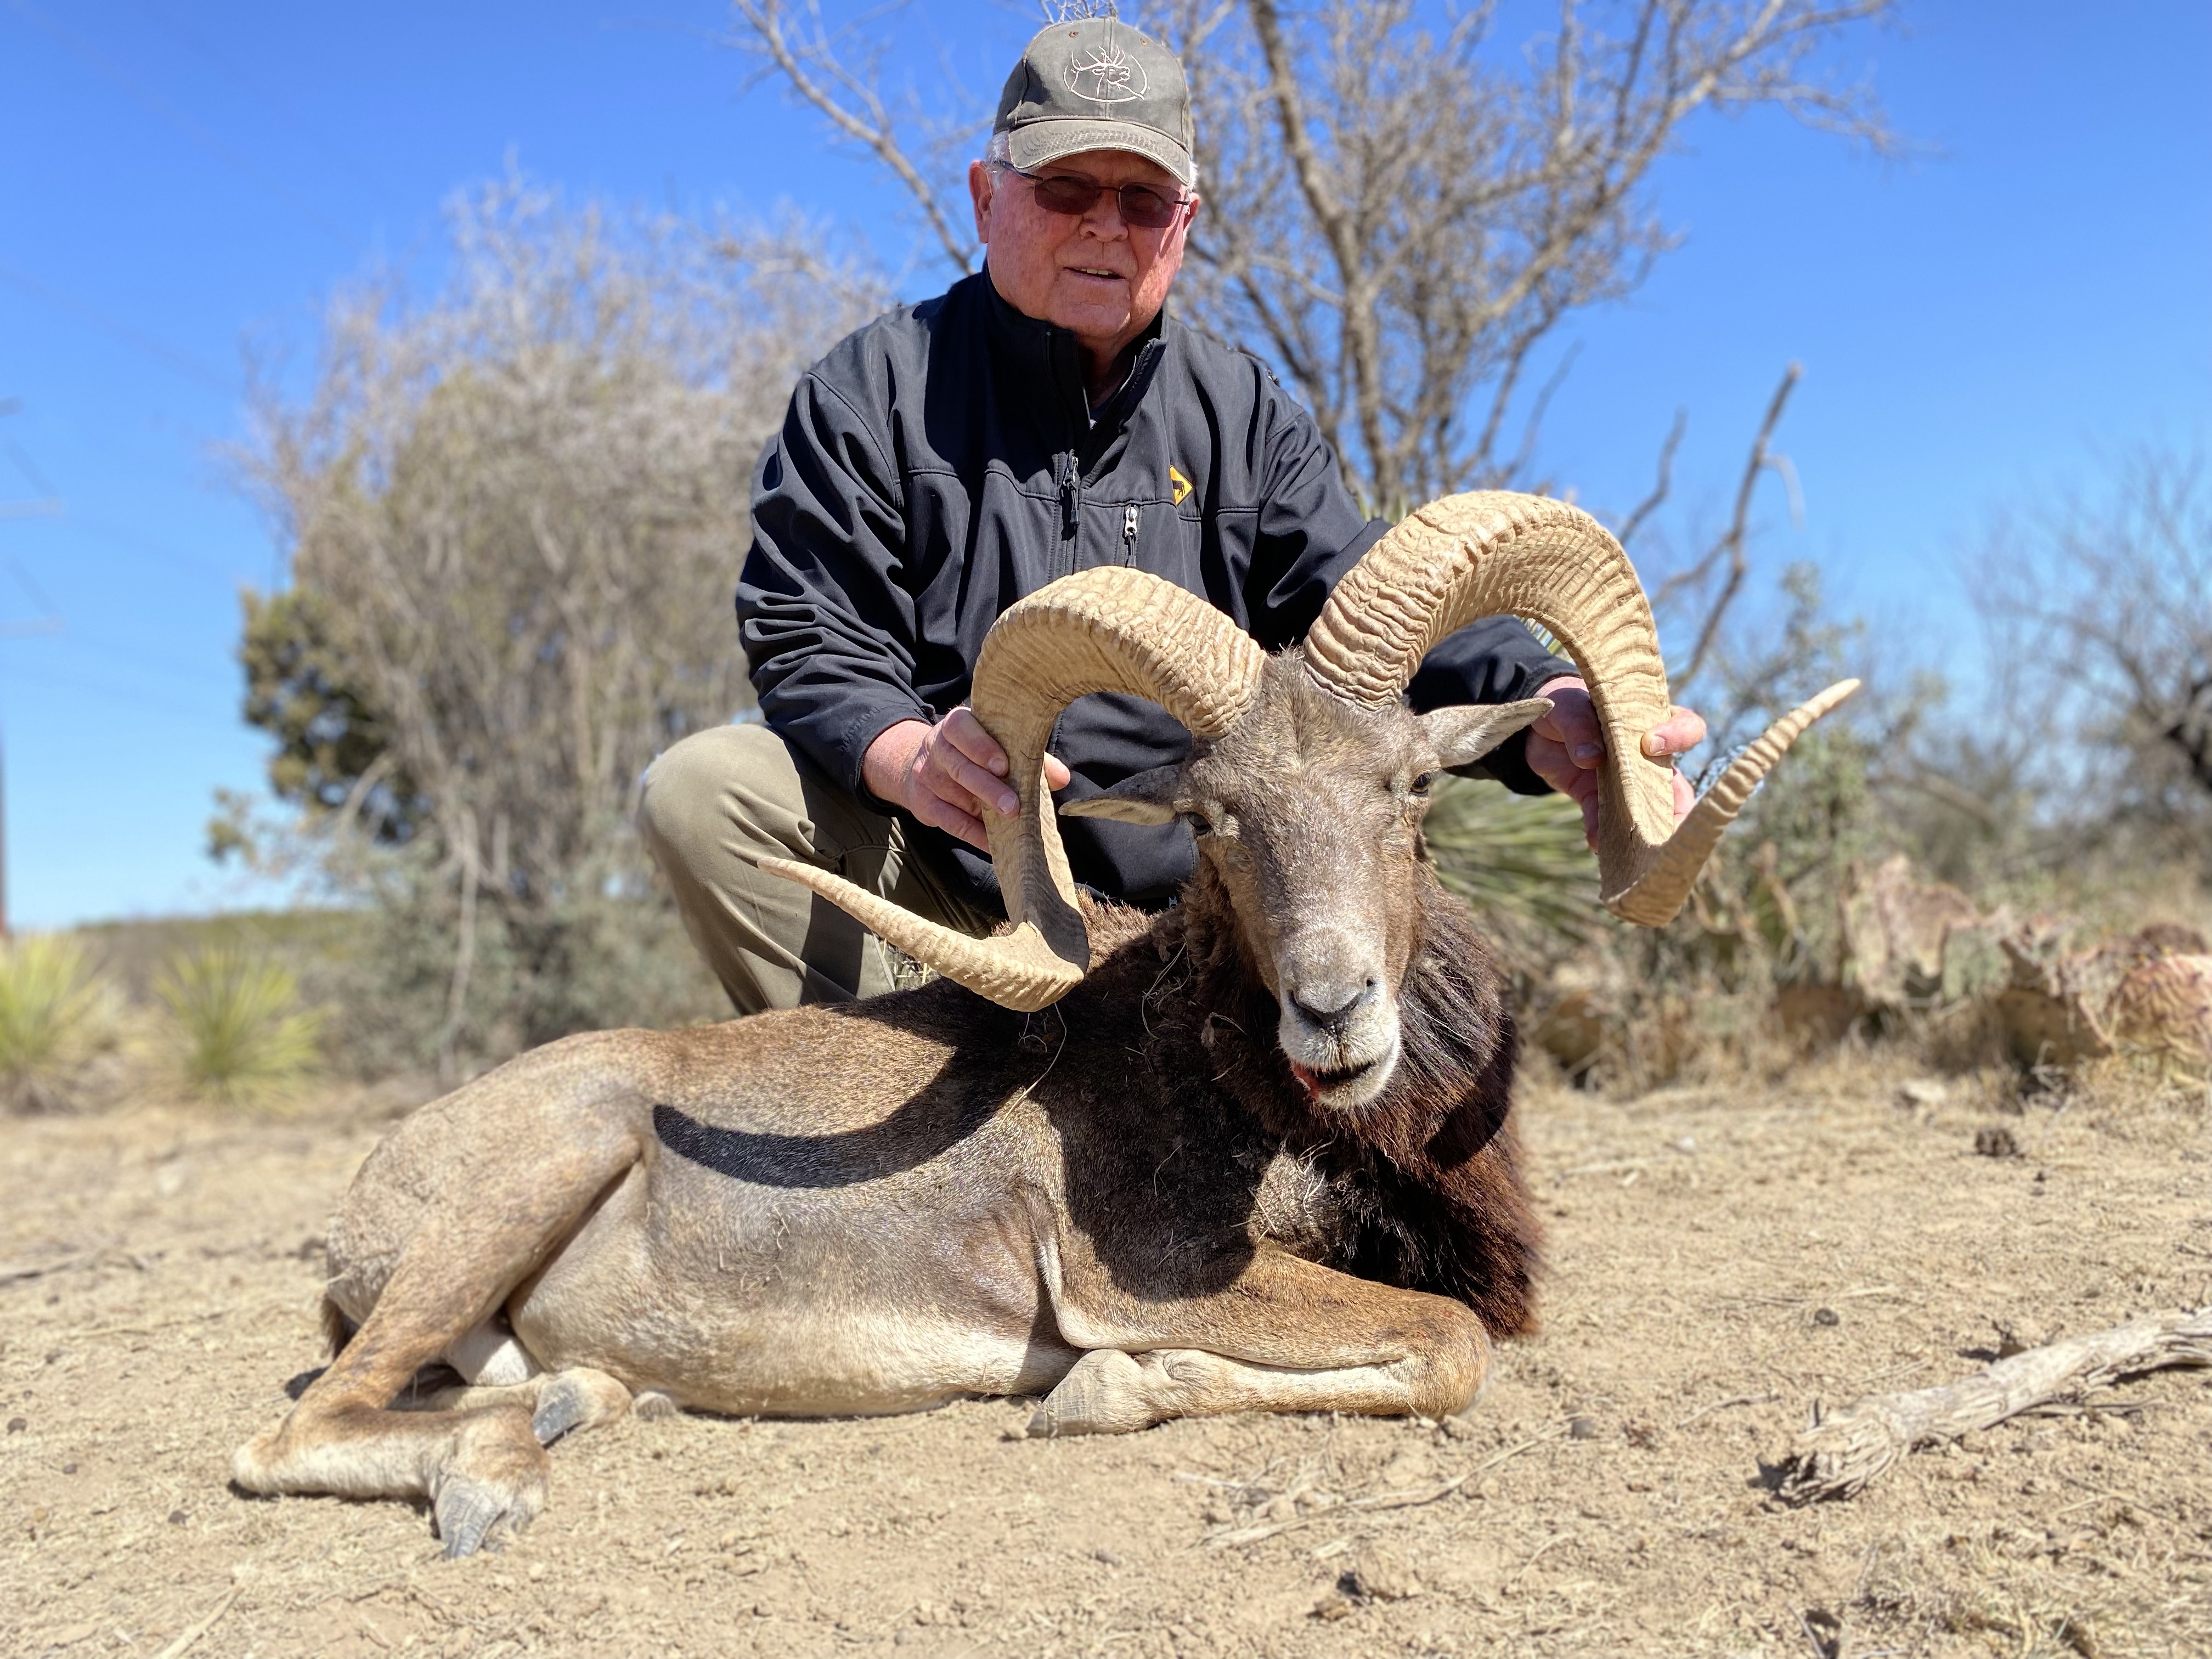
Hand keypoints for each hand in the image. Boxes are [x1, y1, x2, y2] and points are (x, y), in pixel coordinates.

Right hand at [862, 708, 1072, 852]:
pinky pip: (950, 822)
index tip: (1004, 765)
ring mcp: (925, 775)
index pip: (960, 728)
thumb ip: (1029, 757)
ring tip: (1010, 825)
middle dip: (987, 788)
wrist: (927, 766)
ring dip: (983, 813)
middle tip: (1013, 806)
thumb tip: (1062, 777)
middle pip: (959, 767)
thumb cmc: (975, 753)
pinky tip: (994, 843)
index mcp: (956, 725)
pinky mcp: (923, 803)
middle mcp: (936, 746)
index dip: (981, 746)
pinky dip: (974, 835)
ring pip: (953, 795)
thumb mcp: (999, 746)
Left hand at [1524, 675, 1705, 848]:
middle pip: (1679, 787)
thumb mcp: (1568, 706)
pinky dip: (1602, 834)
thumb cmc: (1565, 705)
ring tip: (1637, 850)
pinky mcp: (1598, 799)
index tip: (1651, 744)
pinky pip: (1605, 822)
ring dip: (1644, 833)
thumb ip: (1580, 726)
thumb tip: (1590, 758)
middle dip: (1679, 811)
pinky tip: (1596, 844)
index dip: (1679, 736)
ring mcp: (1625, 783)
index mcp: (1650, 722)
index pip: (1687, 726)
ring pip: (1649, 814)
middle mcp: (1648, 758)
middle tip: (1670, 829)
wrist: (1536, 728)